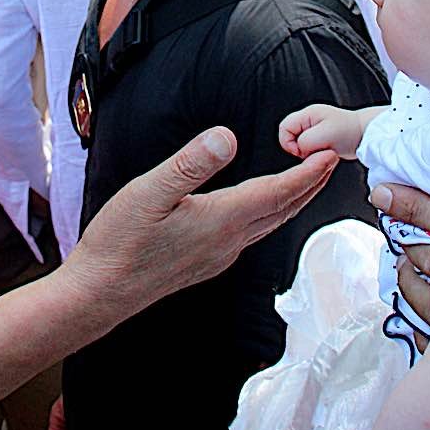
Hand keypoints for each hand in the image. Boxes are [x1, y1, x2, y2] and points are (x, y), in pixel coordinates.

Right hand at [65, 127, 338, 316]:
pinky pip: (251, 235)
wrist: (100, 292)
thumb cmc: (119, 243)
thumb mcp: (150, 191)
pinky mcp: (205, 262)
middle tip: (330, 162)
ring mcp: (218, 256)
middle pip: (282, 211)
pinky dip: (268, 215)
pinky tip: (260, 209)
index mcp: (220, 221)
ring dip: (292, 201)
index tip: (328, 155)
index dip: (306, 174)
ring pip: (269, 225)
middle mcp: (227, 242)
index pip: (276, 193)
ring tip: (305, 181)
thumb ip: (191, 163)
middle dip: (309, 186)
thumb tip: (228, 136)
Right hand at [279, 103, 361, 159]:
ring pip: (300, 144)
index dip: (289, 143)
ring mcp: (314, 129)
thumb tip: (299, 150)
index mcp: (307, 114)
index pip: (284, 128)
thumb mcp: (324, 136)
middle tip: (315, 152)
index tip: (301, 151)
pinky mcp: (320, 139)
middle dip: (300, 148)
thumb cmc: (350, 131)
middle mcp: (309, 120)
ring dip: (310, 152)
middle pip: (290, 137)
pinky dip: (316, 154)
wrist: (367, 134)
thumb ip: (305, 142)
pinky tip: (327, 152)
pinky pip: (310, 149)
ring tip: (324, 150)